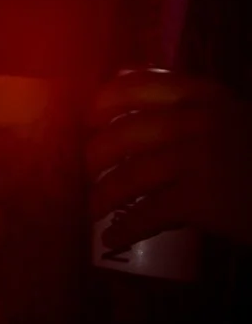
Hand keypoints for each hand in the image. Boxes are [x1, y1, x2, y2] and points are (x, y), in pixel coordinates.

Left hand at [86, 70, 251, 247]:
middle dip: (92, 156)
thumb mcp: (236, 121)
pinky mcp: (201, 199)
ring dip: (100, 196)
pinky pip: (146, 214)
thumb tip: (144, 126)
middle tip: (86, 171)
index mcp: (205, 95)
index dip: (102, 103)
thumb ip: (199, 116)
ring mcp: (197, 158)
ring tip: (92, 208)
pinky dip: (123, 229)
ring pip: (127, 176)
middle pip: (121, 134)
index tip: (88, 119)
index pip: (135, 85)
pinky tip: (111, 238)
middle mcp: (197, 119)